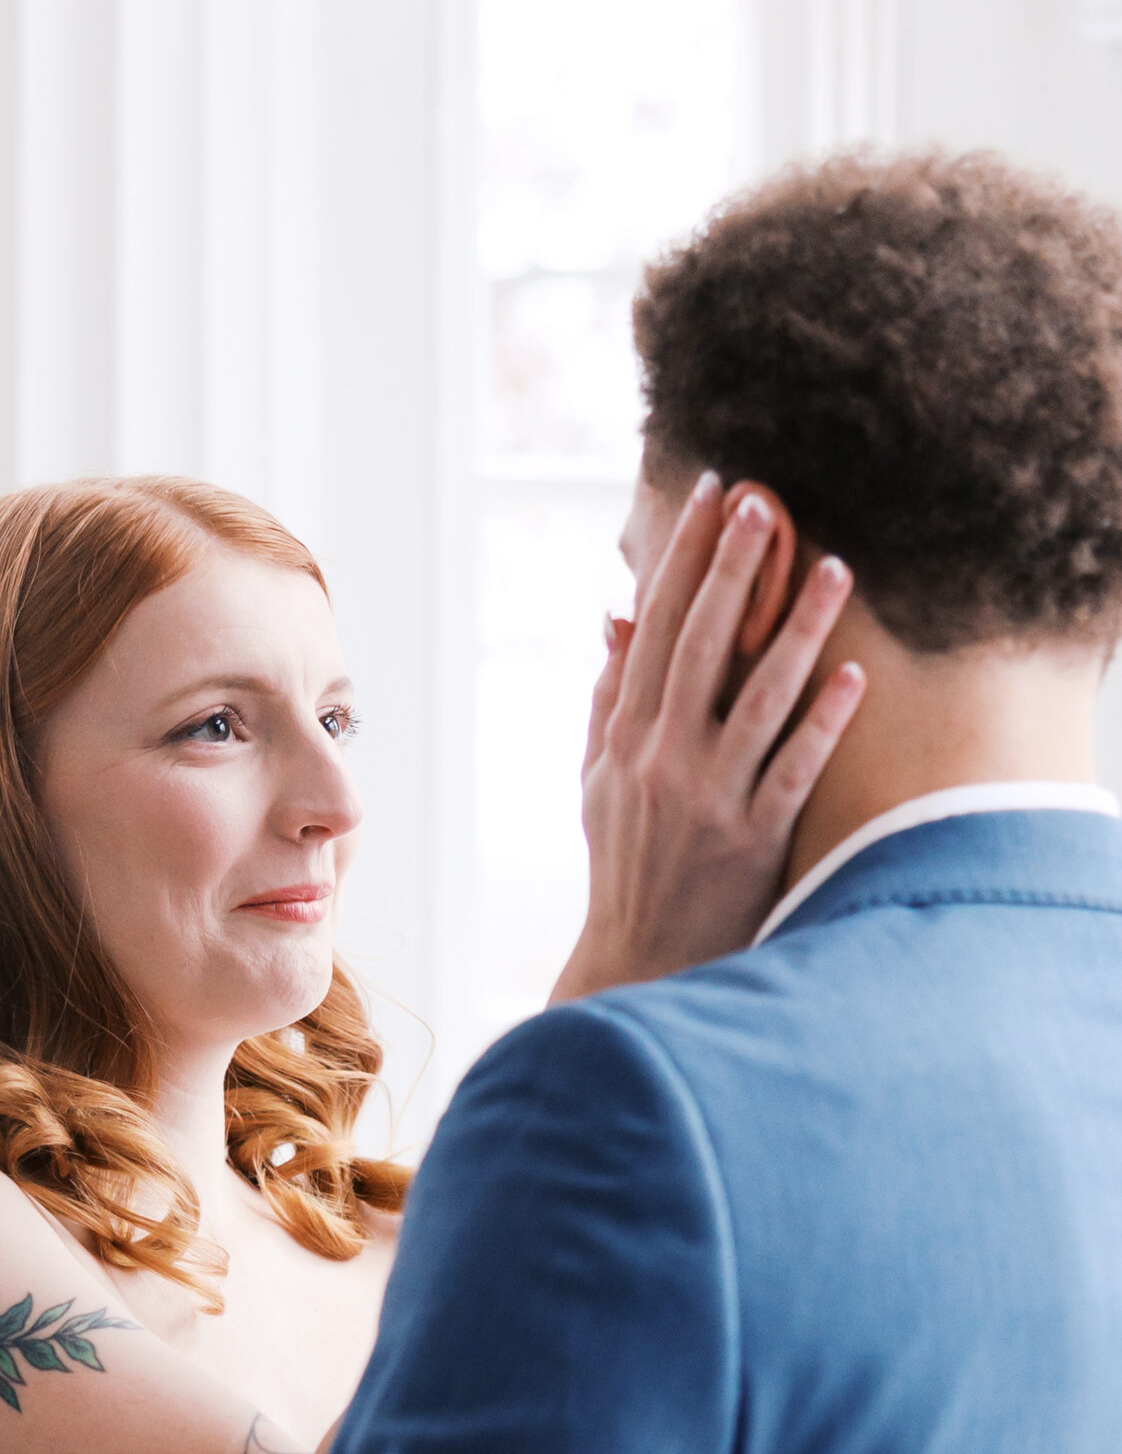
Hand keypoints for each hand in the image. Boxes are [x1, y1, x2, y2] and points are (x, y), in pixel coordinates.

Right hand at [552, 475, 865, 999]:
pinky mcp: (752, 838)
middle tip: (764, 500)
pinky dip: (822, 722)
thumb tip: (615, 618)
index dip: (683, 557)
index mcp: (624, 736)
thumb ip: (608, 699)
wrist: (639, 959)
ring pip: (757, 697)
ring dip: (797, 629)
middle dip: (732, 568)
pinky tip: (853, 675)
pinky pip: (793, 769)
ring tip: (834, 568)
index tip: (709, 494)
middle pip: (702, 645)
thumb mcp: (598, 780)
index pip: (656, 627)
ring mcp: (707, 797)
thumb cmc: (625, 863)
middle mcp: (661, 757)